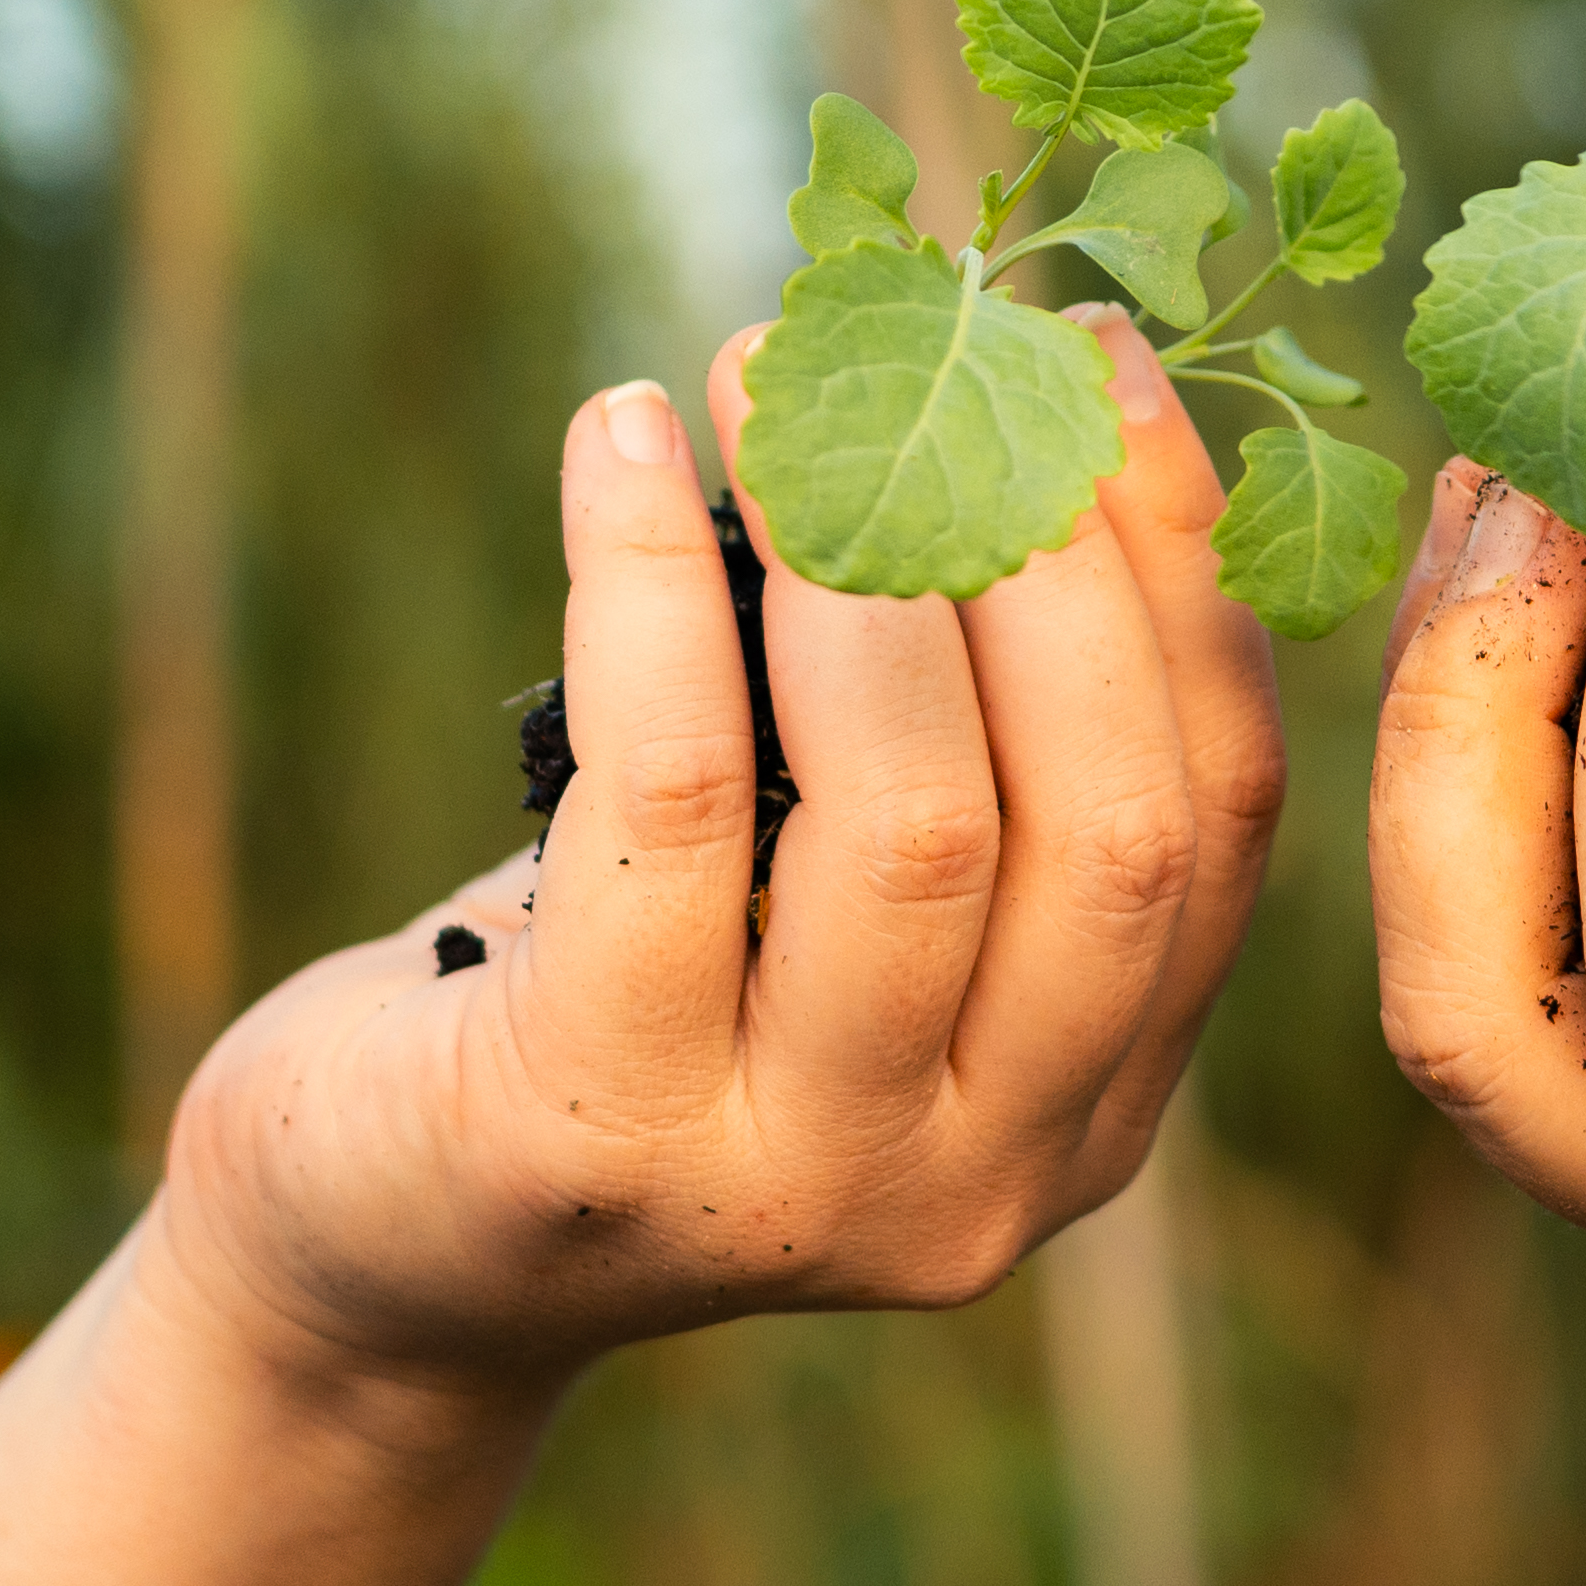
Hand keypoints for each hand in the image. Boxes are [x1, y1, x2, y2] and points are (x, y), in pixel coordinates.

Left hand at [155, 312, 1284, 1424]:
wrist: (364, 1242)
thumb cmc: (611, 1004)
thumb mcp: (827, 903)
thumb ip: (964, 757)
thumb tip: (1014, 399)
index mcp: (1089, 1110)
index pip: (1221, 824)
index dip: (1186, 572)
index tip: (1100, 363)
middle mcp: (987, 1180)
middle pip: (1112, 825)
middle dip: (1046, 547)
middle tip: (935, 344)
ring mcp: (803, 1187)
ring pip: (915, 822)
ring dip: (854, 549)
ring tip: (762, 365)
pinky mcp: (598, 1142)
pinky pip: (671, 801)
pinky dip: (650, 587)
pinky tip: (610, 439)